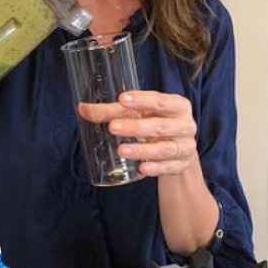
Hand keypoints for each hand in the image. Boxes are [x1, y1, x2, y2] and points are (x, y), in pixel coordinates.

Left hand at [78, 91, 197, 175]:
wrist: (178, 148)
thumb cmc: (156, 123)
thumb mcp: (139, 114)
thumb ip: (112, 111)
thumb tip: (82, 109)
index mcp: (177, 106)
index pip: (160, 101)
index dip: (142, 100)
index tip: (122, 99)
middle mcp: (184, 125)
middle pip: (160, 126)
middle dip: (136, 127)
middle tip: (113, 127)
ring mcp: (184, 146)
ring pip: (163, 149)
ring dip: (142, 150)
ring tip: (121, 150)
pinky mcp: (180, 164)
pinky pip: (168, 167)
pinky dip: (155, 168)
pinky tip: (142, 168)